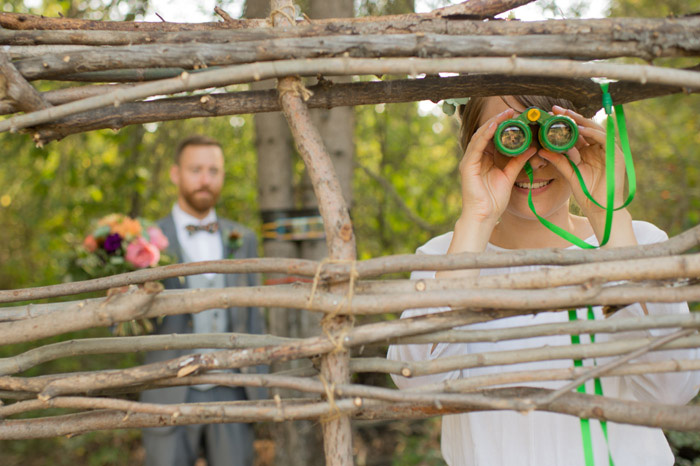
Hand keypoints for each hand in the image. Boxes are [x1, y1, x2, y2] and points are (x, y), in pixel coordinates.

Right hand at [458, 108, 535, 225]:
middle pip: (485, 134)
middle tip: (512, 111)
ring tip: (505, 115)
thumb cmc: (494, 200)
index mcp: (484, 159)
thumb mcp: (510, 176)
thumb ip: (518, 161)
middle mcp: (475, 158)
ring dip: (492, 124)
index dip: (503, 126)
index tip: (516, 117)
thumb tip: (532, 148)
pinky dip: (484, 135)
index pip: (492, 138)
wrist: (484, 216)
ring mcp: (469, 161)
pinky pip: (476, 146)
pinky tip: (494, 127)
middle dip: (498, 121)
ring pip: (480, 137)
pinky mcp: (467, 166)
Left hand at [538, 106, 627, 220]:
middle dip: (571, 117)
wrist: (600, 208)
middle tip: (555, 109)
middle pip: (585, 127)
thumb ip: (558, 161)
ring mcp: (609, 150)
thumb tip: (541, 150)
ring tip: (566, 115)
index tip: (549, 115)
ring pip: (595, 129)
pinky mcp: (616, 155)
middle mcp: (599, 148)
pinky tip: (580, 128)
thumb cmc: (586, 193)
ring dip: (580, 121)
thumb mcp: (569, 173)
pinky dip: (592, 132)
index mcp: (589, 151)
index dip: (565, 123)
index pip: (577, 132)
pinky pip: (604, 139)